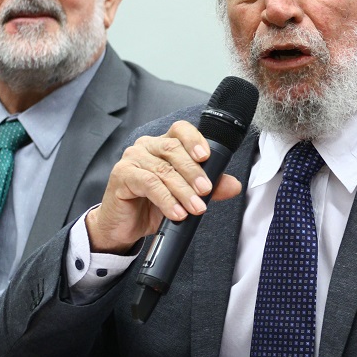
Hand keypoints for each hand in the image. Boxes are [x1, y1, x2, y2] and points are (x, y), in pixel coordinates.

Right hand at [86, 120, 242, 253]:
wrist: (124, 226)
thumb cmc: (152, 206)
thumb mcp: (185, 196)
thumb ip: (208, 188)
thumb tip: (233, 185)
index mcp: (163, 144)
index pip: (180, 130)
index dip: (194, 140)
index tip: (206, 157)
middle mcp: (147, 146)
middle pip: (173, 150)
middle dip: (194, 172)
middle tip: (206, 191)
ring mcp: (132, 159)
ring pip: (163, 170)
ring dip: (183, 191)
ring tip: (196, 208)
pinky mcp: (122, 175)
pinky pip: (148, 184)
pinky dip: (166, 200)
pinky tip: (177, 213)